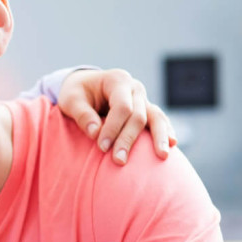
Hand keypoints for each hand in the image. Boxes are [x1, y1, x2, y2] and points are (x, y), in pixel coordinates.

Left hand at [58, 69, 176, 164]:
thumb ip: (82, 114)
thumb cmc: (76, 93)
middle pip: (138, 115)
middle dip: (128, 139)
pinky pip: (159, 120)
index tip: (102, 147)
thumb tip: (95, 133)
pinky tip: (171, 145)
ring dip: (158, 137)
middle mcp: (134, 88)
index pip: (121, 107)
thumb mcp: (71, 100)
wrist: (85, 86)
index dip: (113, 128)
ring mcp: (143, 98)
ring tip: (162, 155)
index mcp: (117, 80)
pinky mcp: (146, 109)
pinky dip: (165, 131)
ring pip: (156, 117)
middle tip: (119, 160)